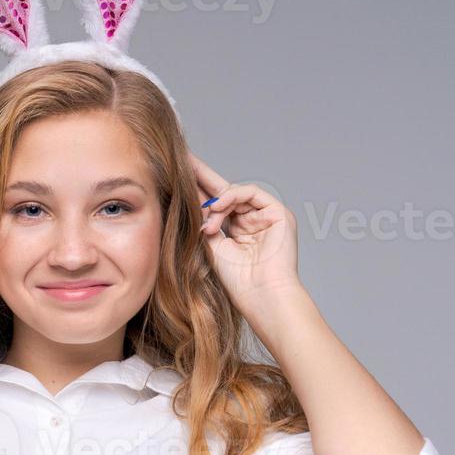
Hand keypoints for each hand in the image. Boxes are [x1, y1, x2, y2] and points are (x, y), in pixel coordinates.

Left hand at [190, 151, 303, 320]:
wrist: (262, 296)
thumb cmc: (239, 281)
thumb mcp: (212, 246)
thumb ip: (204, 222)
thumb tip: (187, 200)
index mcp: (238, 231)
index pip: (215, 204)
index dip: (197, 189)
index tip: (175, 175)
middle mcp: (253, 221)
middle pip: (224, 192)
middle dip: (202, 175)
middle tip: (182, 158)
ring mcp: (267, 216)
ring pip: (235, 192)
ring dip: (216, 201)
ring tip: (206, 214)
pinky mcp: (279, 214)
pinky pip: (252, 193)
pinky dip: (232, 196)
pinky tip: (218, 206)